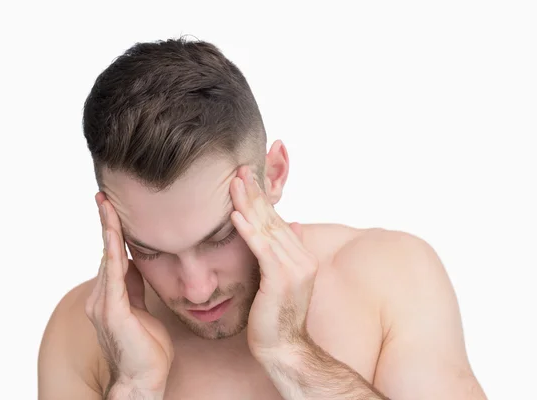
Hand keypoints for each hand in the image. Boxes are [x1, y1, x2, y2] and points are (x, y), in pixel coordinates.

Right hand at [85, 192, 173, 395]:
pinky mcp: (112, 312)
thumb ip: (134, 287)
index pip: (111, 257)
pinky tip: (115, 234)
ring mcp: (103, 304)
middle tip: (103, 196)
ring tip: (106, 205)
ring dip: (108, 231)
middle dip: (106, 224)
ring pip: (108, 258)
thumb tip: (135, 263)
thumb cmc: (147, 348)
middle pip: (106, 252)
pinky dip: (115, 252)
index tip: (111, 208)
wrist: (143, 379)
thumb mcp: (142, 310)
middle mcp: (101, 297)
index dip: (112, 232)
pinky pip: (114, 275)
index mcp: (110, 297)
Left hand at [229, 167, 318, 358]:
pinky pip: (262, 251)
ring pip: (267, 230)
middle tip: (240, 169)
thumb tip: (288, 225)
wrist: (284, 349)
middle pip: (272, 220)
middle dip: (255, 193)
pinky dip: (248, 232)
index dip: (262, 199)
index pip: (277, 222)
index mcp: (301, 257)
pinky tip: (235, 216)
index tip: (248, 178)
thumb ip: (282, 253)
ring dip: (249, 205)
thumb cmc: (275, 318)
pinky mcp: (280, 280)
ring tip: (235, 184)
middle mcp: (301, 259)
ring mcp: (294, 269)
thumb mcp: (280, 280)